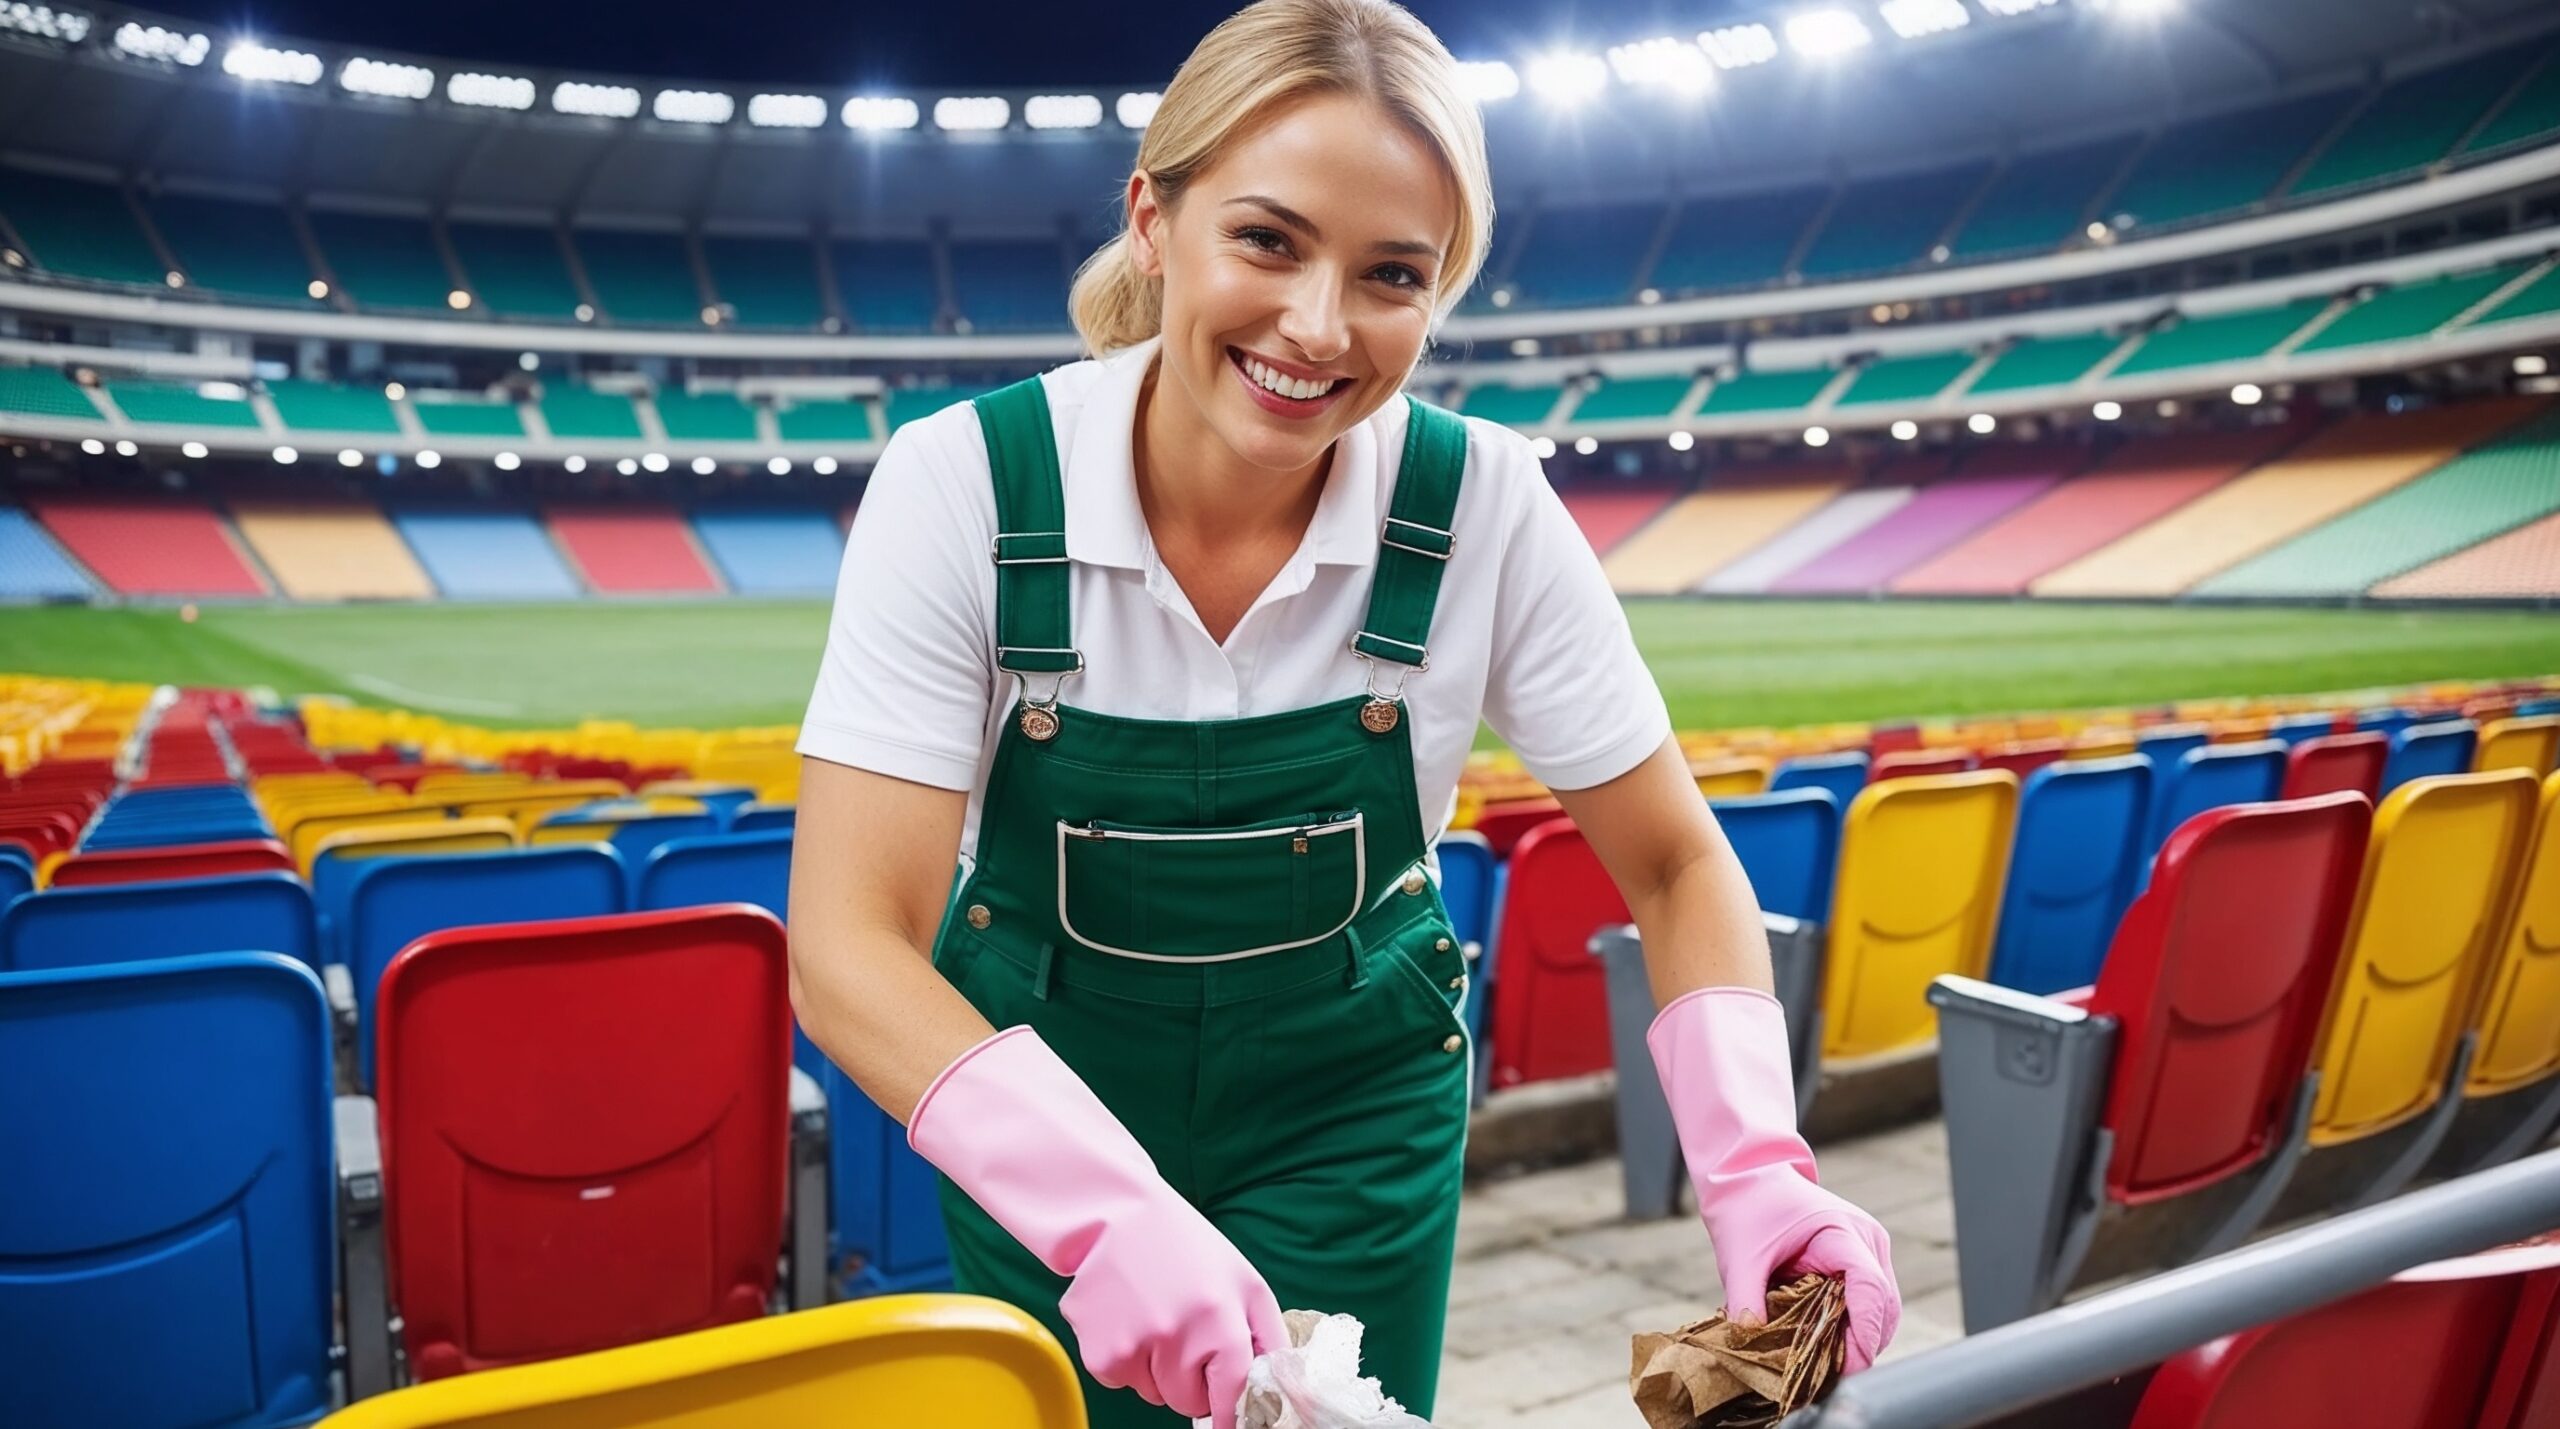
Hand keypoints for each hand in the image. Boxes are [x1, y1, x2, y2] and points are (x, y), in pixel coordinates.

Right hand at [908, 1026, 1286, 1425]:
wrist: (1114, 1216)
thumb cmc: (1187, 1248)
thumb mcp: (1244, 1282)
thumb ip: (1269, 1338)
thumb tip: (1281, 1390)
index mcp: (1220, 1320)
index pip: (1234, 1394)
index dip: (1232, 1409)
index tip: (1230, 1417)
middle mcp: (1176, 1338)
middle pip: (1190, 1402)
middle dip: (1194, 1382)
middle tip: (1188, 1339)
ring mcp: (1133, 1349)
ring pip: (1155, 1395)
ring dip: (1159, 1371)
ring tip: (1157, 1319)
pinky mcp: (1098, 1355)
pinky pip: (1123, 1382)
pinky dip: (1127, 1361)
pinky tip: (1129, 1318)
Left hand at [1701, 1185, 1899, 1371]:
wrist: (1750, 1174)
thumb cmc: (1748, 1207)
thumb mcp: (1740, 1256)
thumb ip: (1745, 1300)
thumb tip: (1751, 1343)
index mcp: (1842, 1232)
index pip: (1870, 1289)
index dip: (1864, 1332)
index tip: (1848, 1367)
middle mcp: (1867, 1240)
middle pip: (1885, 1307)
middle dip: (1864, 1345)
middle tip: (1830, 1376)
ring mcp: (1870, 1249)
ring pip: (1883, 1309)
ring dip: (1861, 1338)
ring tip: (1828, 1364)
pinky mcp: (1862, 1258)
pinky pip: (1870, 1301)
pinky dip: (1855, 1325)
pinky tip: (1829, 1342)